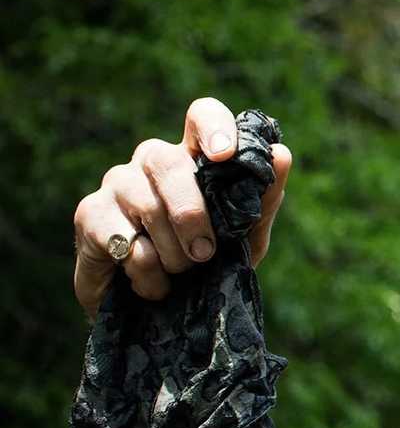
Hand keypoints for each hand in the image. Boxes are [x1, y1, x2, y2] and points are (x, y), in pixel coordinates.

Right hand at [72, 97, 292, 317]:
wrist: (163, 312)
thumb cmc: (208, 265)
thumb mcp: (246, 239)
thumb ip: (262, 200)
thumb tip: (281, 154)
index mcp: (194, 158)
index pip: (201, 115)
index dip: (213, 127)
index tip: (223, 155)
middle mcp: (152, 161)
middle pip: (167, 160)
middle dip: (191, 213)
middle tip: (205, 253)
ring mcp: (117, 183)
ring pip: (145, 203)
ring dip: (171, 250)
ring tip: (181, 273)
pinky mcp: (90, 214)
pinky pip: (121, 238)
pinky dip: (146, 270)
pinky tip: (154, 284)